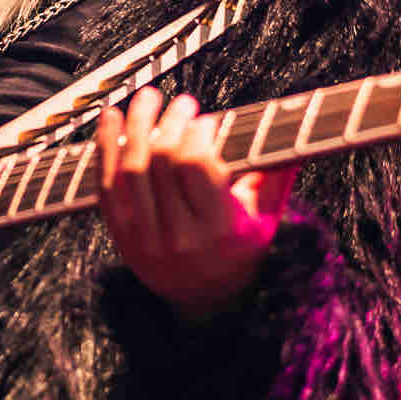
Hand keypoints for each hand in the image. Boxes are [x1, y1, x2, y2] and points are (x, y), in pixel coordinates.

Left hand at [95, 86, 298, 323]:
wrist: (205, 301)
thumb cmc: (239, 252)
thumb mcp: (266, 219)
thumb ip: (277, 176)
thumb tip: (295, 133)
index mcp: (217, 228)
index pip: (196, 165)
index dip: (197, 132)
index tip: (204, 119)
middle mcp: (178, 234)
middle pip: (163, 161)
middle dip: (171, 122)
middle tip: (181, 103)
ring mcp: (144, 236)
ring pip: (131, 168)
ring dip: (136, 124)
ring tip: (147, 98)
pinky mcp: (121, 235)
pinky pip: (105, 184)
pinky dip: (105, 147)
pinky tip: (110, 119)